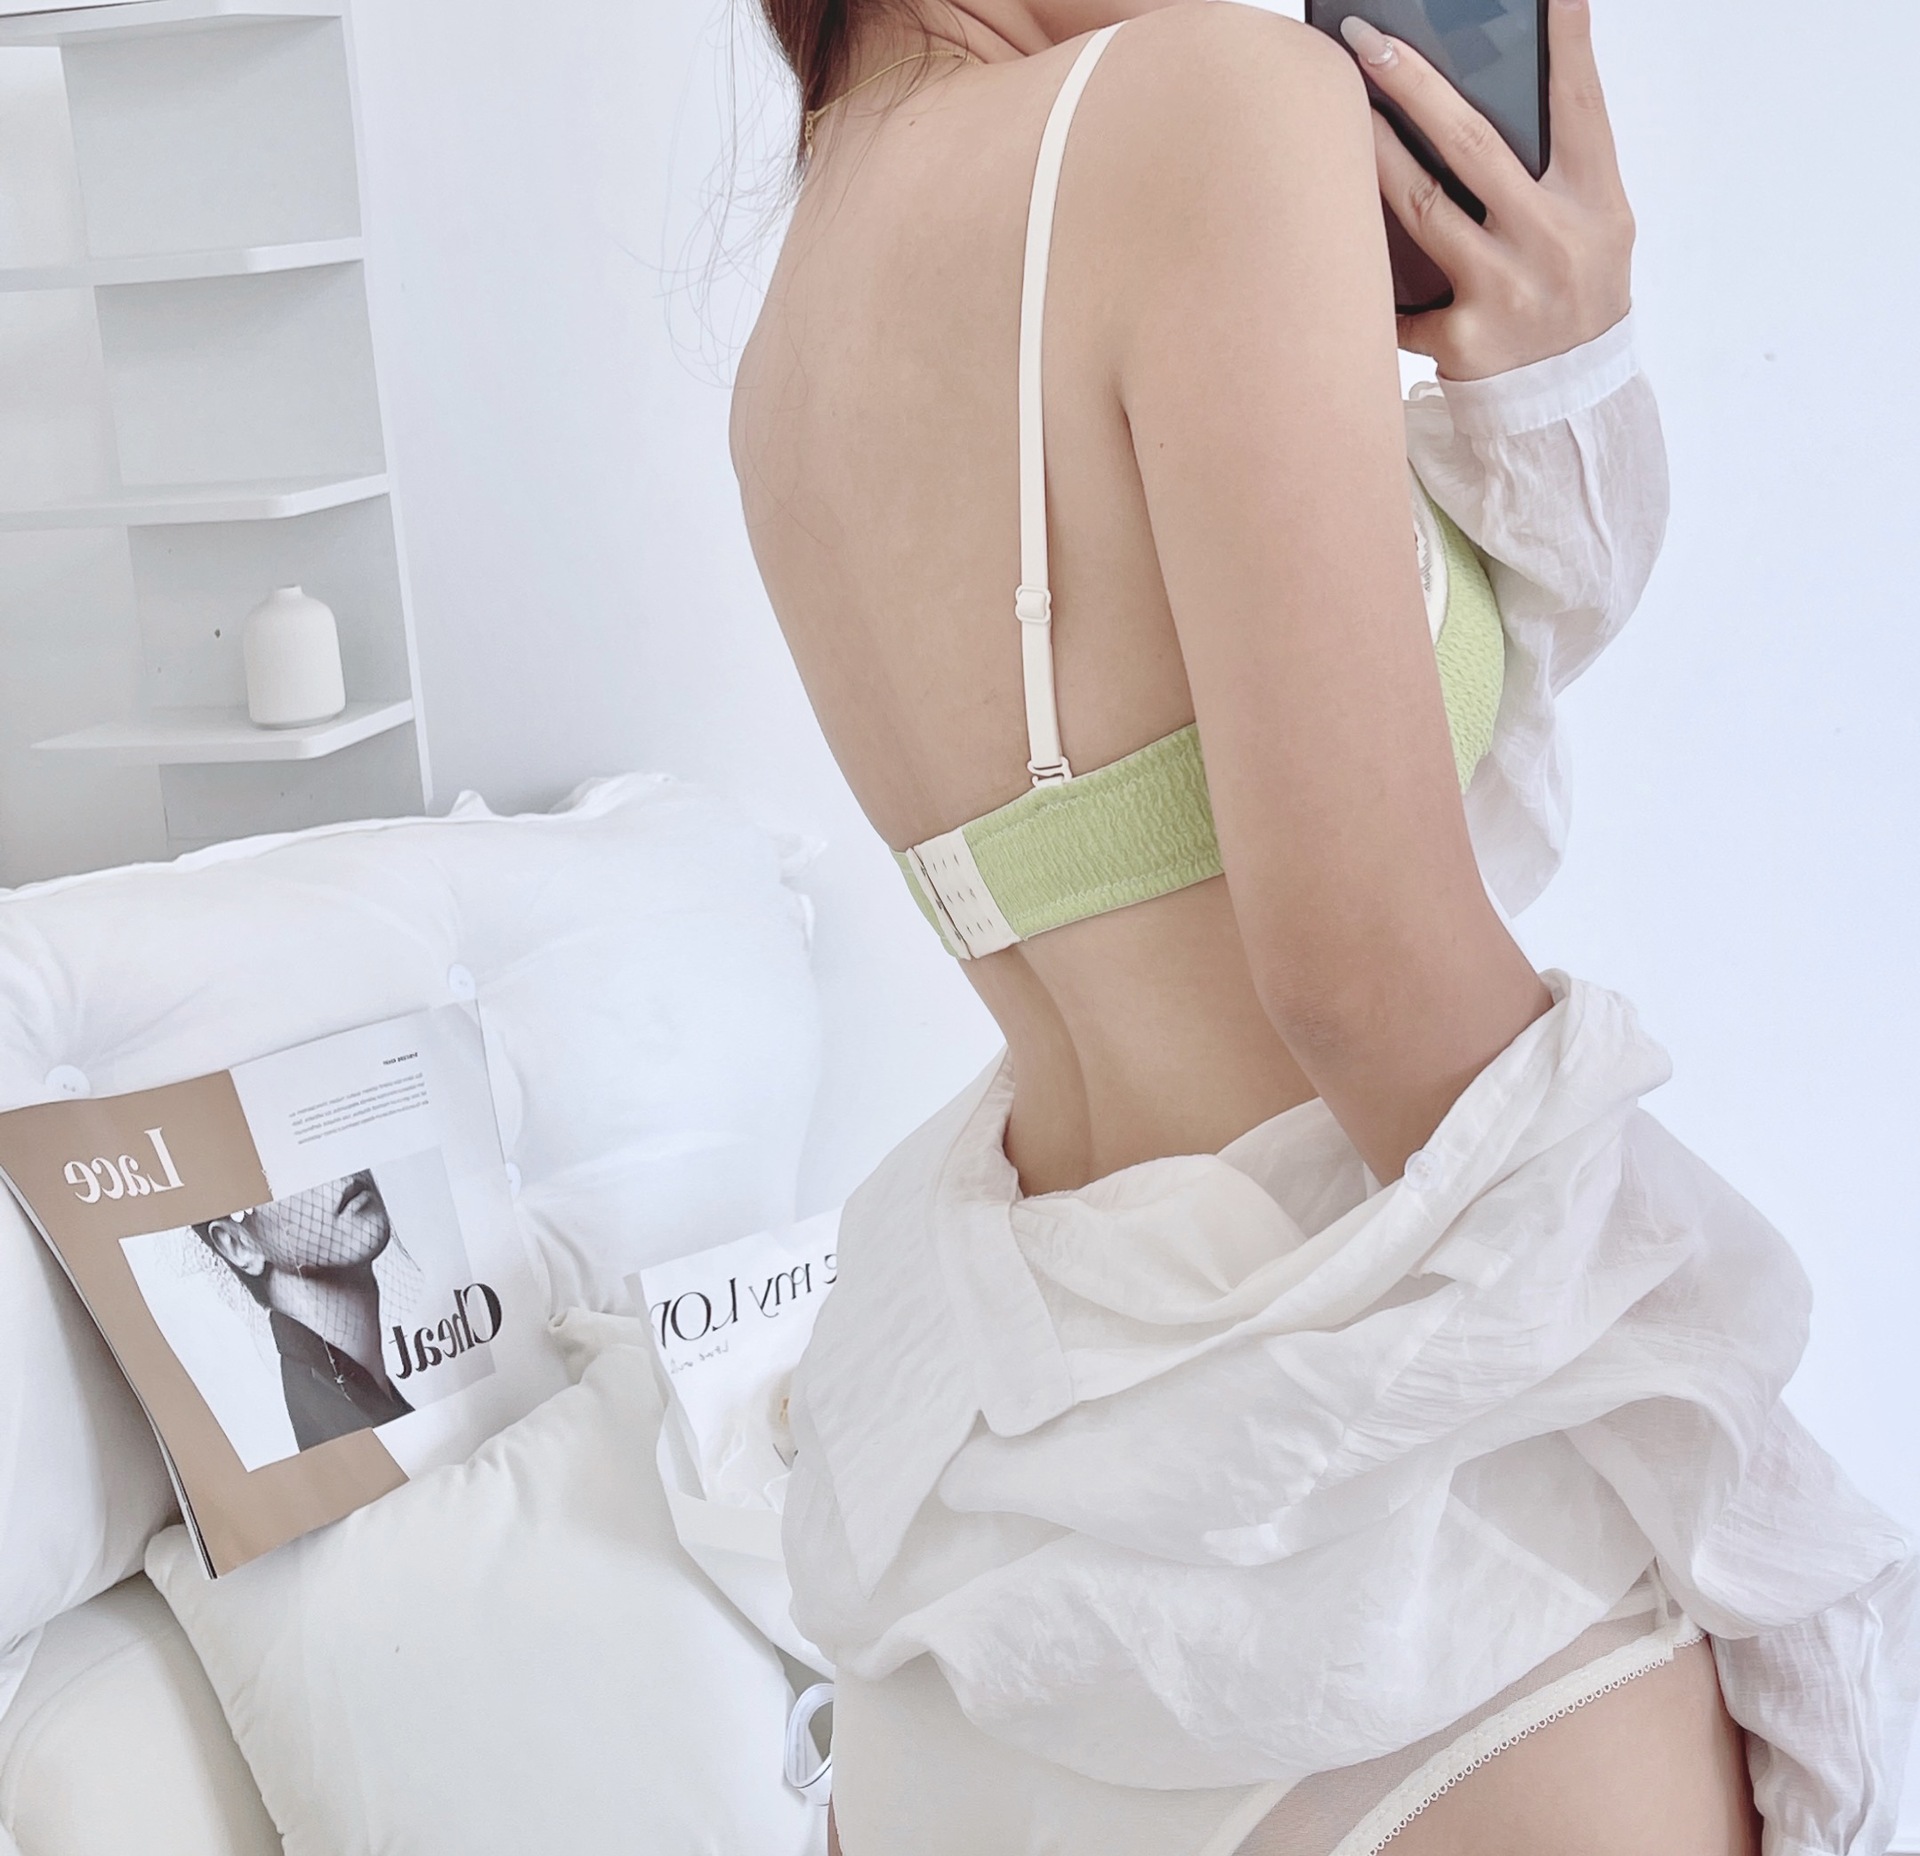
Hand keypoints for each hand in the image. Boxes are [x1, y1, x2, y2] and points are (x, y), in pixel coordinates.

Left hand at [1340, 0, 1634, 380]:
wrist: (1573, 397)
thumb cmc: (1573, 289)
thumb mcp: (1595, 221)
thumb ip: (1560, 161)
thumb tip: (1502, 82)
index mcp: (1597, 201)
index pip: (1580, 104)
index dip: (1566, 41)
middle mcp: (1555, 241)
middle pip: (1471, 145)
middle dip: (1413, 85)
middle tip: (1366, 40)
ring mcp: (1508, 290)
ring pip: (1420, 206)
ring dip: (1370, 153)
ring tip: (1333, 113)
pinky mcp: (1466, 338)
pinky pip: (1401, 296)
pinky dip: (1368, 271)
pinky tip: (1331, 240)